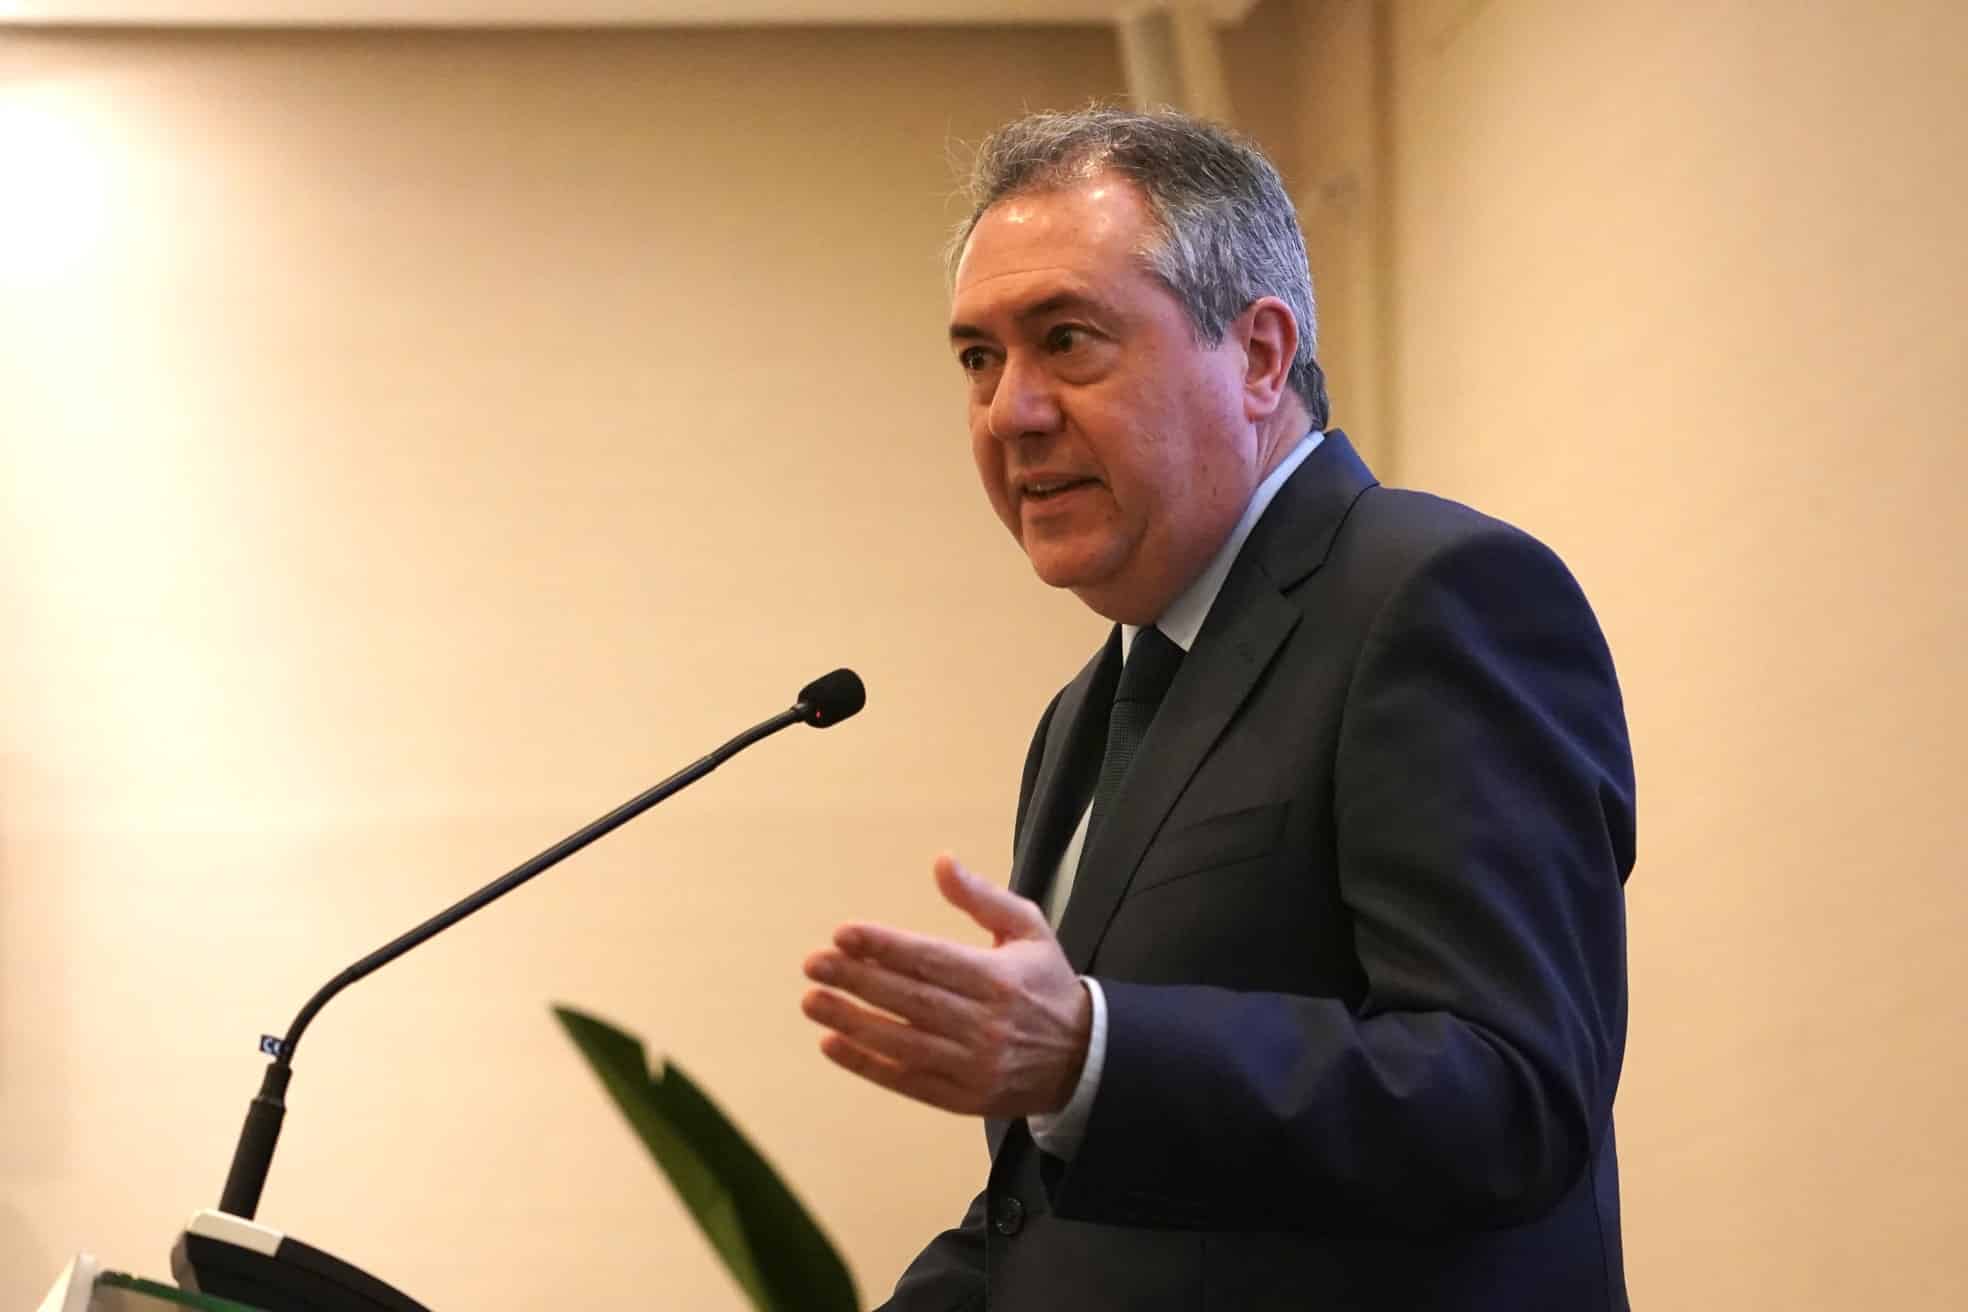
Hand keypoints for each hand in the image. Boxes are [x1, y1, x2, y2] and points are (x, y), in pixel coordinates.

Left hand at [802, 854, 1091, 1118]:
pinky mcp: (963, 1098)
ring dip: (853, 1022)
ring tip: (813, 1001)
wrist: (1084, 1059)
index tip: (844, 933)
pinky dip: (868, 1065)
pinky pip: (908, 1081)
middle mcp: (985, 1022)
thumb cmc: (1046, 985)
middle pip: (911, 999)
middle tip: (815, 964)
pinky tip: (832, 1045)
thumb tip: (941, 862)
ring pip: (904, 1042)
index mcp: (999, 977)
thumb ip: (983, 897)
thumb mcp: (1028, 930)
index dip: (885, 947)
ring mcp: (973, 1065)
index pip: (931, 959)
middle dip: (858, 980)